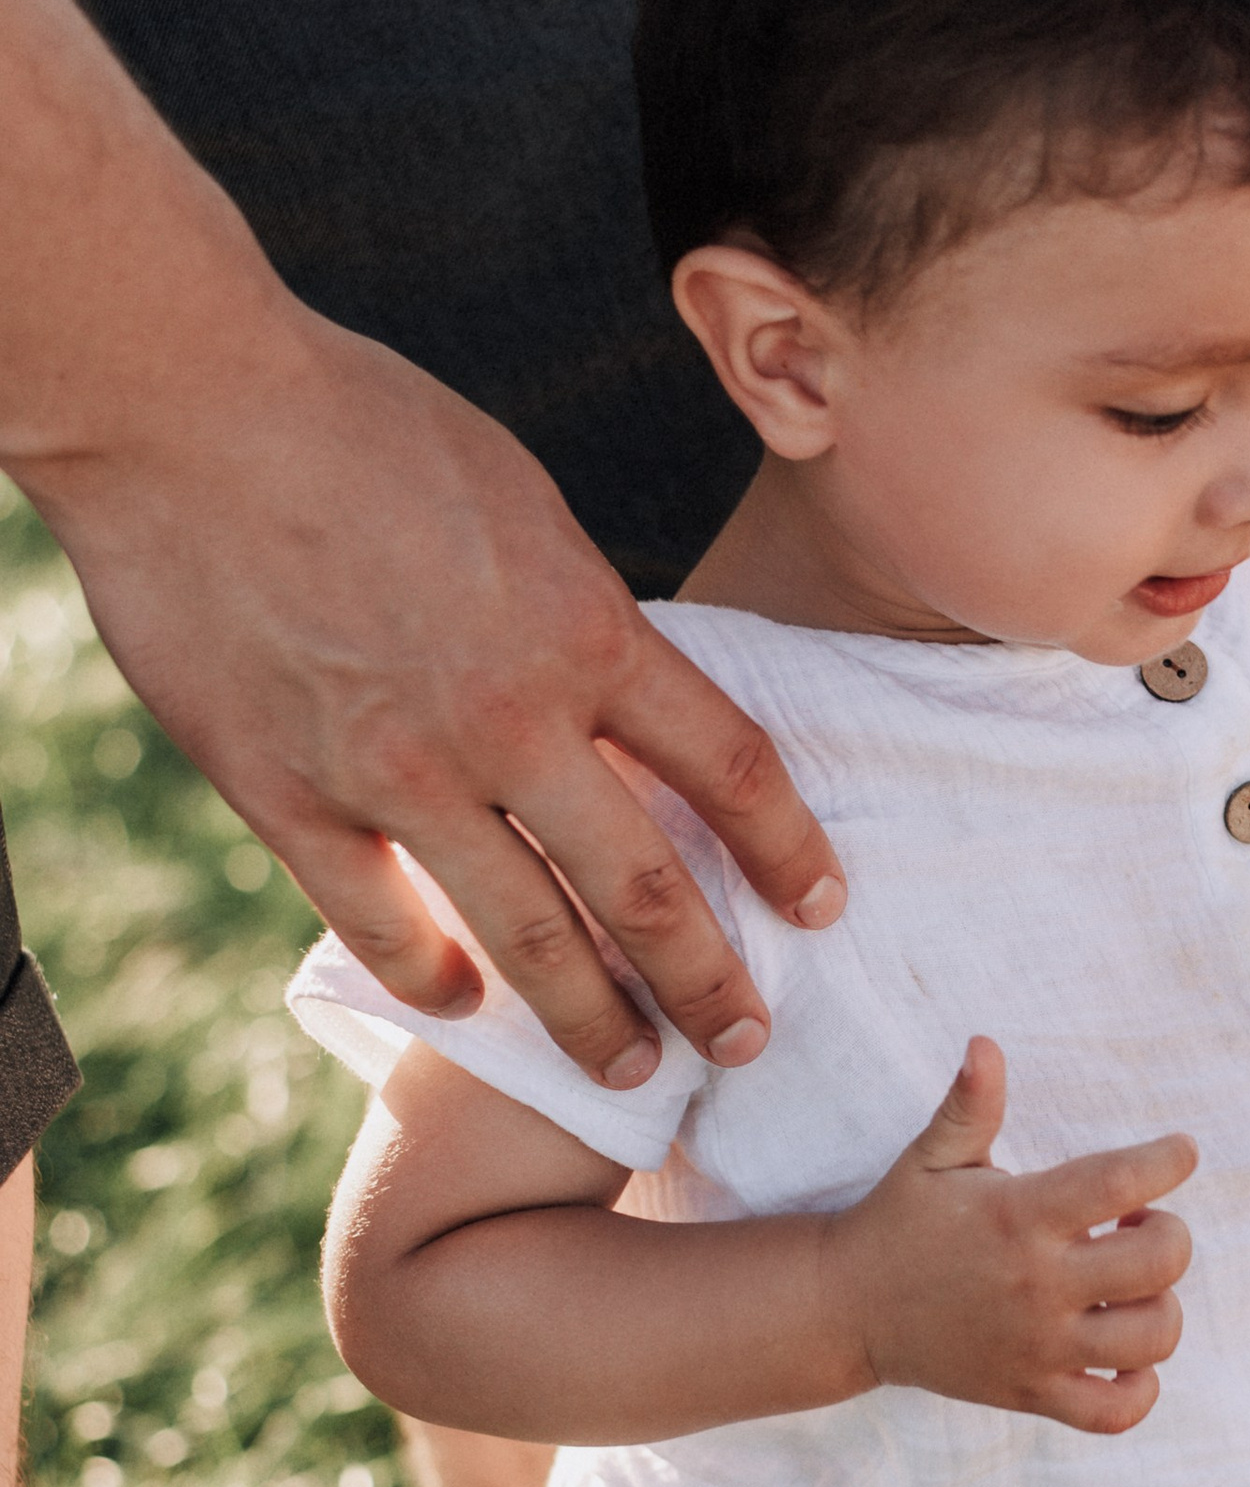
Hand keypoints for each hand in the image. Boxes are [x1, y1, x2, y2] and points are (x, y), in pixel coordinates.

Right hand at [48, 308, 844, 1088]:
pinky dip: (435, 979)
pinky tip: (467, 1006)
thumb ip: (573, 616)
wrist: (191, 410)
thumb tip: (618, 695)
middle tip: (746, 1039)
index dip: (788, 849)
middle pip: (644, 888)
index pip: (729, 767)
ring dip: (592, 1022)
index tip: (822, 904)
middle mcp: (508, 720)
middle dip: (707, 981)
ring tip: (636, 1075)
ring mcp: (397, 772)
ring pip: (526, 940)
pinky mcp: (290, 799)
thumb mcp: (518, 505)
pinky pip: (384, 923)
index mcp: (584, 630)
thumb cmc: (360, 425)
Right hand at [835, 1039, 1195, 1434]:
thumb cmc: (900, 1223)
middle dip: (1169, 1233)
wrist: (847, 1311)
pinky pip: (1116, 1412)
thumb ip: (970, 1104)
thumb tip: (985, 1044)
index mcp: (1019, 1217)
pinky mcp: (1032, 1394)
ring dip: (1161, 1305)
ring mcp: (1038, 1348)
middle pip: (1160, 1263)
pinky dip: (1140, 1388)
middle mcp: (1037, 1286)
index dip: (1168, 1161)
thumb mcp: (930, 1157)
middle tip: (1136, 1223)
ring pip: (1153, 1339)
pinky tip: (1125, 1353)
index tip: (1180, 1152)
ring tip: (1130, 1285)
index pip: (1121, 1183)